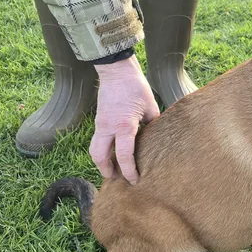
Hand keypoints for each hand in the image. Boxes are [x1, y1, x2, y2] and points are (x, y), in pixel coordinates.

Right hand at [90, 55, 159, 184]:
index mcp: (124, 125)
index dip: (129, 171)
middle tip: (117, 179)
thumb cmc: (135, 87)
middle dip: (107, 171)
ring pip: (95, 150)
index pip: (124, 156)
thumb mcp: (150, 107)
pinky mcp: (98, 120)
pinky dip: (103, 150)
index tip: (135, 180)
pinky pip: (97, 140)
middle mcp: (107, 127)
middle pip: (100, 157)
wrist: (116, 71)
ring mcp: (100, 124)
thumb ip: (152, 125)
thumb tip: (156, 140)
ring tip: (113, 170)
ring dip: (102, 162)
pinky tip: (113, 153)